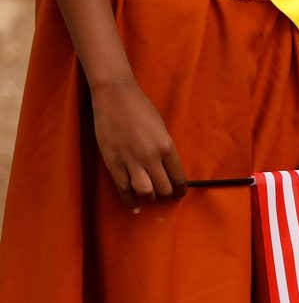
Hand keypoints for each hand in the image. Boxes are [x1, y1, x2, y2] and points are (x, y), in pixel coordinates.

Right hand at [90, 78, 185, 207]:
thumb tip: (167, 170)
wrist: (115, 95)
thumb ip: (165, 150)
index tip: (179, 193)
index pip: (179, 179)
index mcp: (166, 147)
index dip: (180, 190)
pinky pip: (123, 188)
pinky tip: (134, 206)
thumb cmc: (141, 109)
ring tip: (149, 198)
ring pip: (145, 192)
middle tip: (164, 196)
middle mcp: (151, 156)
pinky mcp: (113, 161)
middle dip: (166, 195)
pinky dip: (129, 201)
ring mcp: (130, 160)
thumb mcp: (162, 129)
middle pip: (164, 189)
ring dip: (149, 198)